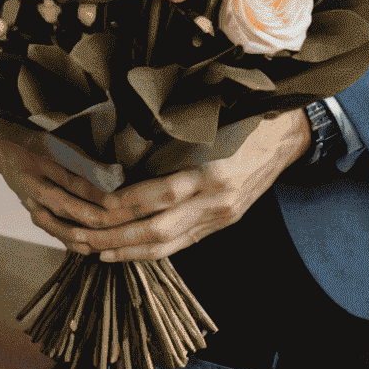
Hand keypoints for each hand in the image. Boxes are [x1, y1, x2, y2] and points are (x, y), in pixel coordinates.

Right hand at [0, 41, 116, 247]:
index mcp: (40, 155)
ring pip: (58, 222)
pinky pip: (50, 228)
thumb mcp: (50, 128)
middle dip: (97, 216)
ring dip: (84, 233)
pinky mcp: (29, 207)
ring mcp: (28, 197)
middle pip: (68, 204)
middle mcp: (32, 180)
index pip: (73, 176)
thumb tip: (111, 159)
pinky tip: (88, 247)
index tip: (120, 197)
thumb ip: (78, 145)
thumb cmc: (27, 126)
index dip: (98, 189)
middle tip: (122, 223)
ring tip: (109, 240)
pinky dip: (68, 239)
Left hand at [57, 107, 311, 263]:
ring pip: (167, 244)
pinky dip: (149, 252)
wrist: (287, 136)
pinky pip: (180, 246)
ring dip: (127, 249)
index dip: (128, 200)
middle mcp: (217, 202)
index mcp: (215, 171)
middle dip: (117, 234)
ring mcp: (220, 218)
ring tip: (93, 249)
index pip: (163, 193)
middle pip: (159, 228)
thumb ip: (177, 131)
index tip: (94, 200)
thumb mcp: (215, 116)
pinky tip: (124, 252)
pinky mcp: (221, 225)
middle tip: (81, 234)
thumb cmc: (246, 116)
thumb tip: (127, 133)